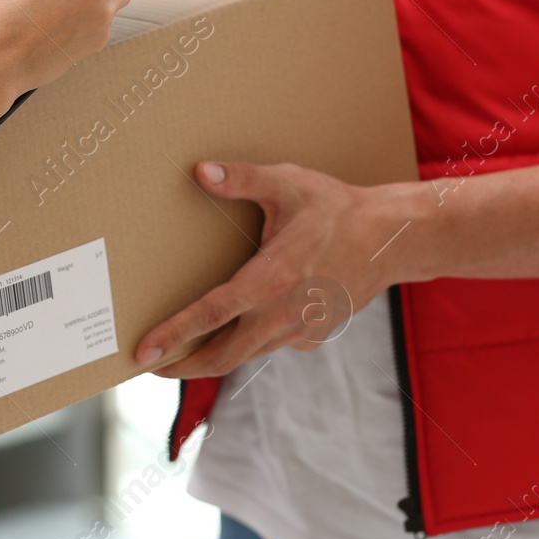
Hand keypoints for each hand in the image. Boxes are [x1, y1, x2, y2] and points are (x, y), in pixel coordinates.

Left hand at [135, 160, 414, 378]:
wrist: (394, 239)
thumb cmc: (338, 208)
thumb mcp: (288, 184)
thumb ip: (242, 178)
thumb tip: (200, 171)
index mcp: (271, 279)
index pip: (211, 315)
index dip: (174, 336)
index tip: (144, 354)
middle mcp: (284, 313)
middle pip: (224, 356)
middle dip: (186, 366)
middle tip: (153, 367)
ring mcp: (301, 330)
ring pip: (248, 354)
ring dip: (215, 357)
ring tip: (186, 353)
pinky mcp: (314, 335)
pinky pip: (273, 344)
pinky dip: (251, 342)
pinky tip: (241, 326)